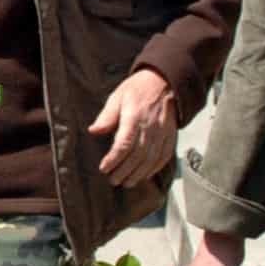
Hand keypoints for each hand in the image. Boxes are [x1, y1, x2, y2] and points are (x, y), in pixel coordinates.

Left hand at [88, 69, 178, 187]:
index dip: (114, 159)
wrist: (164, 82)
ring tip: (127, 183)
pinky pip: (164, 156)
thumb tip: (93, 131)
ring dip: (139, 174)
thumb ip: (106, 116)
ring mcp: (163, 133)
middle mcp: (151, 127)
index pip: (124, 143)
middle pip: (138, 155)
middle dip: (124, 170)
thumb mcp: (117, 97)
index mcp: (135, 117)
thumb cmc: (137, 90)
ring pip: (151, 159)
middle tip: (113, 180)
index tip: (104, 168)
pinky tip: (145, 175)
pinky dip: (154, 168)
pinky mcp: (171, 136)